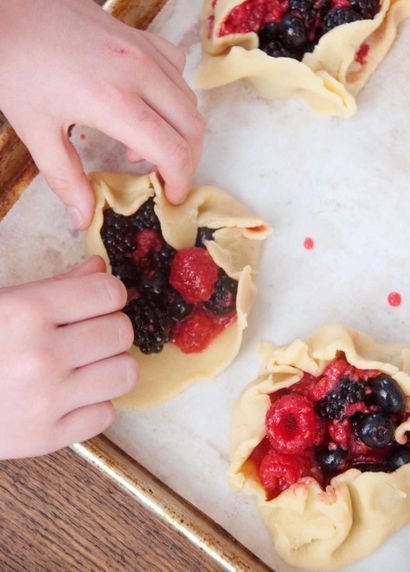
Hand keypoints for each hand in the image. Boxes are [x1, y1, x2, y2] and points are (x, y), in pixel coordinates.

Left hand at [0, 0, 203, 227]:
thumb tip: (83, 218)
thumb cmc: (15, 63)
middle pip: (192, 127)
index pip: (173, 151)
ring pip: (188, 99)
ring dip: (179, 131)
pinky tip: (147, 105)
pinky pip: (177, 69)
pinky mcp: (139, 36)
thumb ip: (65, 179)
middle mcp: (138, 72)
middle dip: (187, 161)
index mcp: (113, 101)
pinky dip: (173, 96)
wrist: (7, 8)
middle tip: (165, 179)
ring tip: (144, 146)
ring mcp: (142, 49)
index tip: (170, 196)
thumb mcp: (35, 129)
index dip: (179, 181)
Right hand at [0, 256, 137, 458]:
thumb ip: (56, 283)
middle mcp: (41, 356)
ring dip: (111, 365)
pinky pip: (106, 415)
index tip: (99, 300)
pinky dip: (93, 404)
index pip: (109, 292)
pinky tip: (71, 395)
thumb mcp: (2, 302)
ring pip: (125, 373)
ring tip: (87, 364)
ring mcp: (46, 402)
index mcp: (27, 312)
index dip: (109, 294)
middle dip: (110, 327)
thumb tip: (100, 268)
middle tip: (90, 333)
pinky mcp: (46, 439)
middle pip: (122, 332)